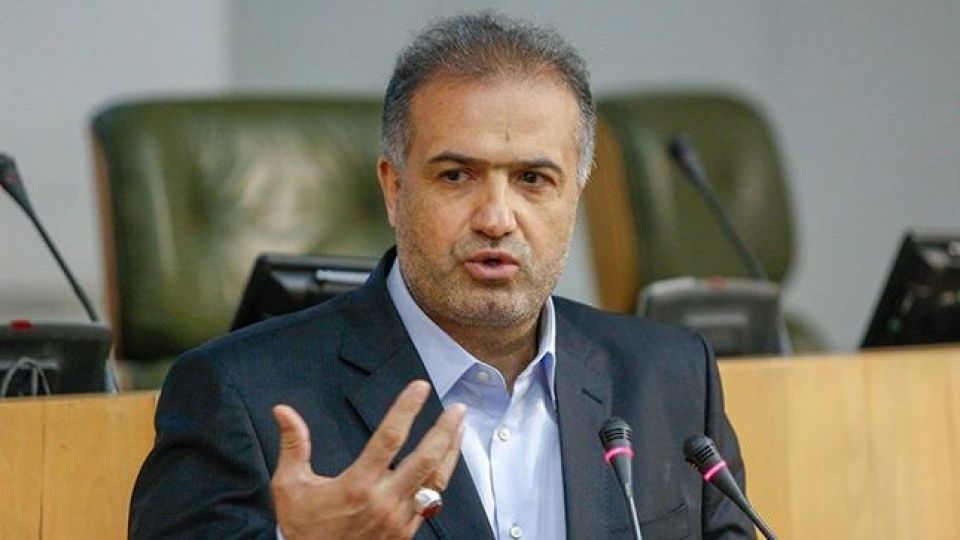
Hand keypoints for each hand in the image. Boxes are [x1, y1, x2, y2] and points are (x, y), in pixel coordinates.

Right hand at [270, 380, 465, 539]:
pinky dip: (443, 477)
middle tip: (457, 408)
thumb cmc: (304, 530)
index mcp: (357, 485)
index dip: (406, 409)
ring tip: (460, 428)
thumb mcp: (289, 487)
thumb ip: (293, 445)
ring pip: (436, 480)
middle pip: (425, 459)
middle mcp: (384, 501)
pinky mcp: (406, 532)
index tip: (419, 388)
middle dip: (444, 430)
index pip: (389, 438)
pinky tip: (447, 462)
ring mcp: (399, 518)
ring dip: (451, 451)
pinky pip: (433, 500)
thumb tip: (283, 411)